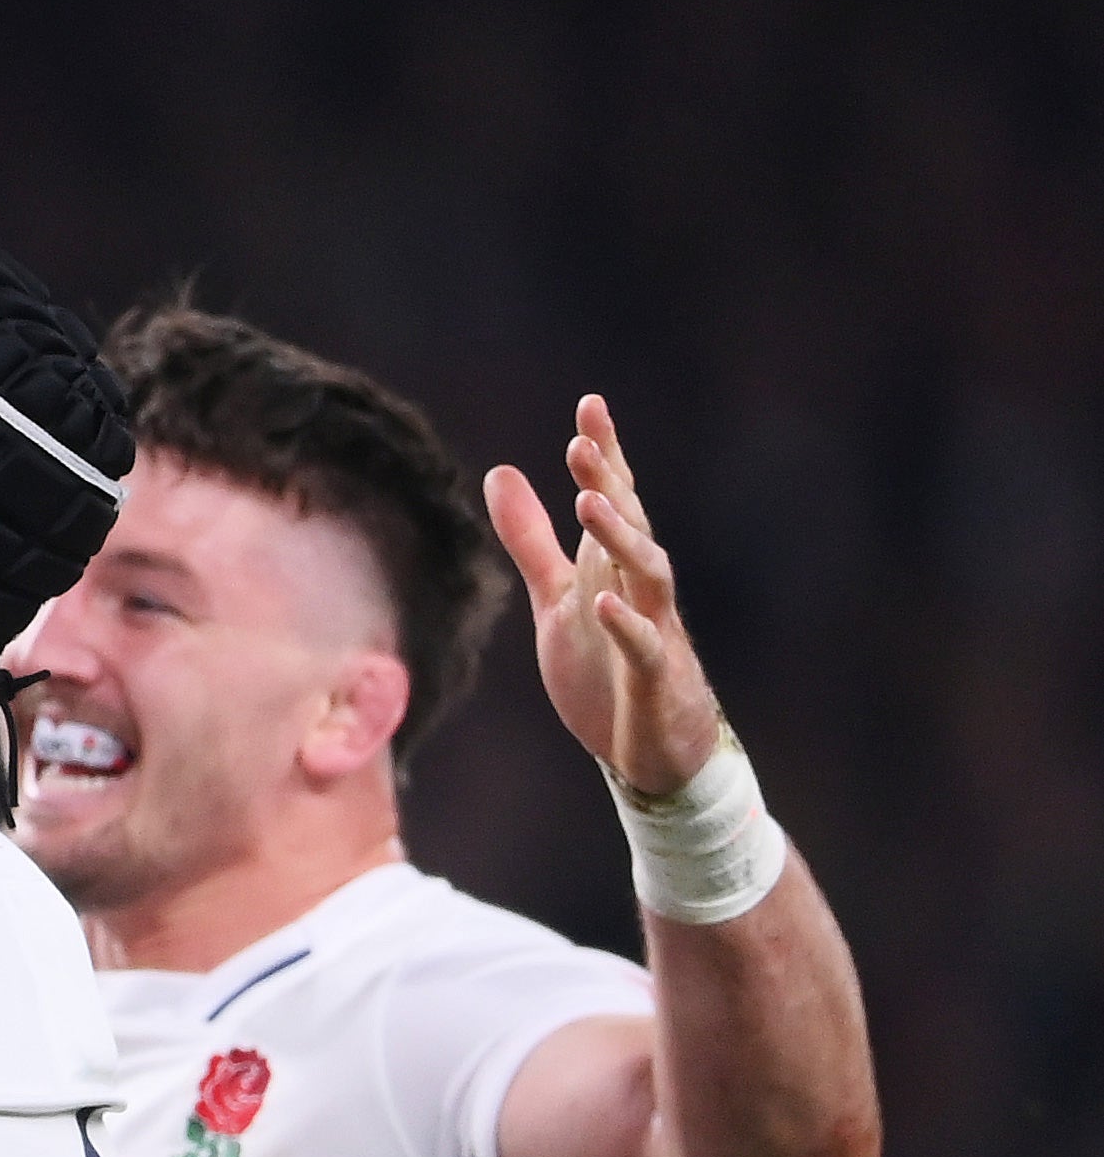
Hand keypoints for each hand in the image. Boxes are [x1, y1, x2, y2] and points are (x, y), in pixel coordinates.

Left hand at [486, 396, 723, 797]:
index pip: (613, 500)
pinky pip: (644, 647)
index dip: (605, 455)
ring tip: (589, 504)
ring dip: (621, 540)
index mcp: (612, 568)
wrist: (650, 752)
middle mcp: (638, 591)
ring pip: (649, 575)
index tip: (590, 405)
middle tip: (583, 443)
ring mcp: (653, 632)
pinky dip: (625, 625)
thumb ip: (531, 538)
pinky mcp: (655, 679)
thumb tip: (501, 471)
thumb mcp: (556, 597)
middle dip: (611, 485)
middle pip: (632, 526)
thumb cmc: (605, 670)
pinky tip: (601, 604)